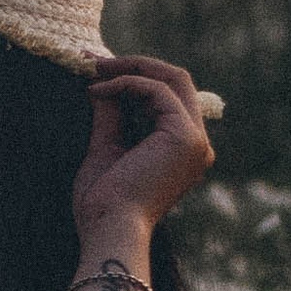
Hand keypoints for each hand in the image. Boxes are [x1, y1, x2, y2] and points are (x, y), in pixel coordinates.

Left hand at [71, 54, 215, 251]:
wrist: (108, 228)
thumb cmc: (103, 201)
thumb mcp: (106, 147)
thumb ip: (111, 114)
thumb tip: (102, 83)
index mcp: (183, 150)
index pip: (170, 97)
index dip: (137, 76)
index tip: (98, 69)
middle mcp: (197, 144)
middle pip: (178, 81)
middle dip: (136, 65)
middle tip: (96, 61)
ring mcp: (195, 140)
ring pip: (172, 79)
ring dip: (130, 68)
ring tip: (93, 70)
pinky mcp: (185, 136)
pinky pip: (157, 90)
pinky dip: (126, 83)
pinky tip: (97, 90)